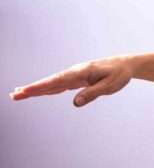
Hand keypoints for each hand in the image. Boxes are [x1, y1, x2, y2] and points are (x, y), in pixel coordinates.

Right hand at [10, 56, 135, 106]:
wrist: (124, 65)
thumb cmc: (119, 75)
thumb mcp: (110, 86)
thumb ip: (92, 93)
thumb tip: (75, 103)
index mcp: (81, 73)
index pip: (57, 82)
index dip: (41, 87)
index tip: (26, 91)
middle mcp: (74, 73)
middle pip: (49, 82)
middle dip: (32, 89)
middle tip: (14, 95)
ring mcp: (74, 75)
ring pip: (51, 83)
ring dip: (36, 88)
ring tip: (18, 94)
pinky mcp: (76, 79)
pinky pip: (58, 85)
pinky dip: (47, 88)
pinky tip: (38, 92)